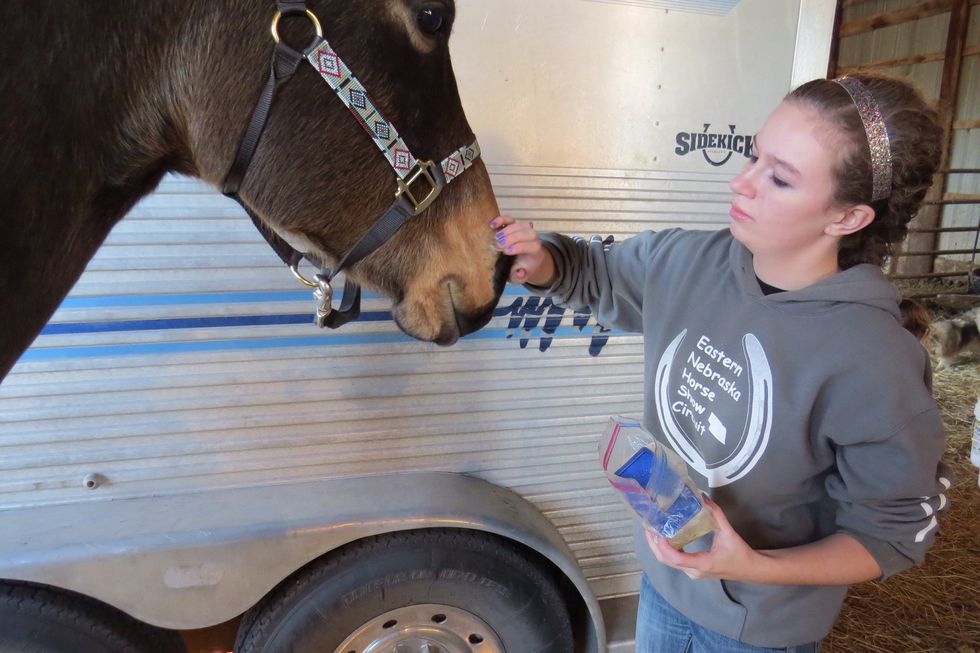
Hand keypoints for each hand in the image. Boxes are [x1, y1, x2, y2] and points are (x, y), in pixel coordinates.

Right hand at [489, 215, 554, 284]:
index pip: (532, 246)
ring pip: (520, 224)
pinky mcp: (513, 225)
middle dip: (512, 238)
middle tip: (498, 245)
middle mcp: (533, 238)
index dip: (519, 247)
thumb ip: (520, 277)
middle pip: (528, 232)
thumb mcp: (520, 277)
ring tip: (495, 238)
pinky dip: (501, 220)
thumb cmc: (522, 268)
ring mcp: (523, 230)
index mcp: (535, 251)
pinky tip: (492, 225)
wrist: (525, 260)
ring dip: (507, 229)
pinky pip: (510, 219)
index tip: (506, 252)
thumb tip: (520, 272)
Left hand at [645, 494, 762, 581]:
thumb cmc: (740, 553)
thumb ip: (716, 514)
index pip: (676, 558)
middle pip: (666, 561)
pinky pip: (675, 562)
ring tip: (653, 530)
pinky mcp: (693, 571)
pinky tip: (664, 537)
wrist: (751, 569)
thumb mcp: (728, 532)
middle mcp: (694, 571)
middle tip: (648, 527)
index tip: (655, 532)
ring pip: (669, 563)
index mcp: (702, 563)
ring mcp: (692, 573)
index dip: (663, 546)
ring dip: (658, 548)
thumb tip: (703, 497)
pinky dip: (666, 550)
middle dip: (654, 545)